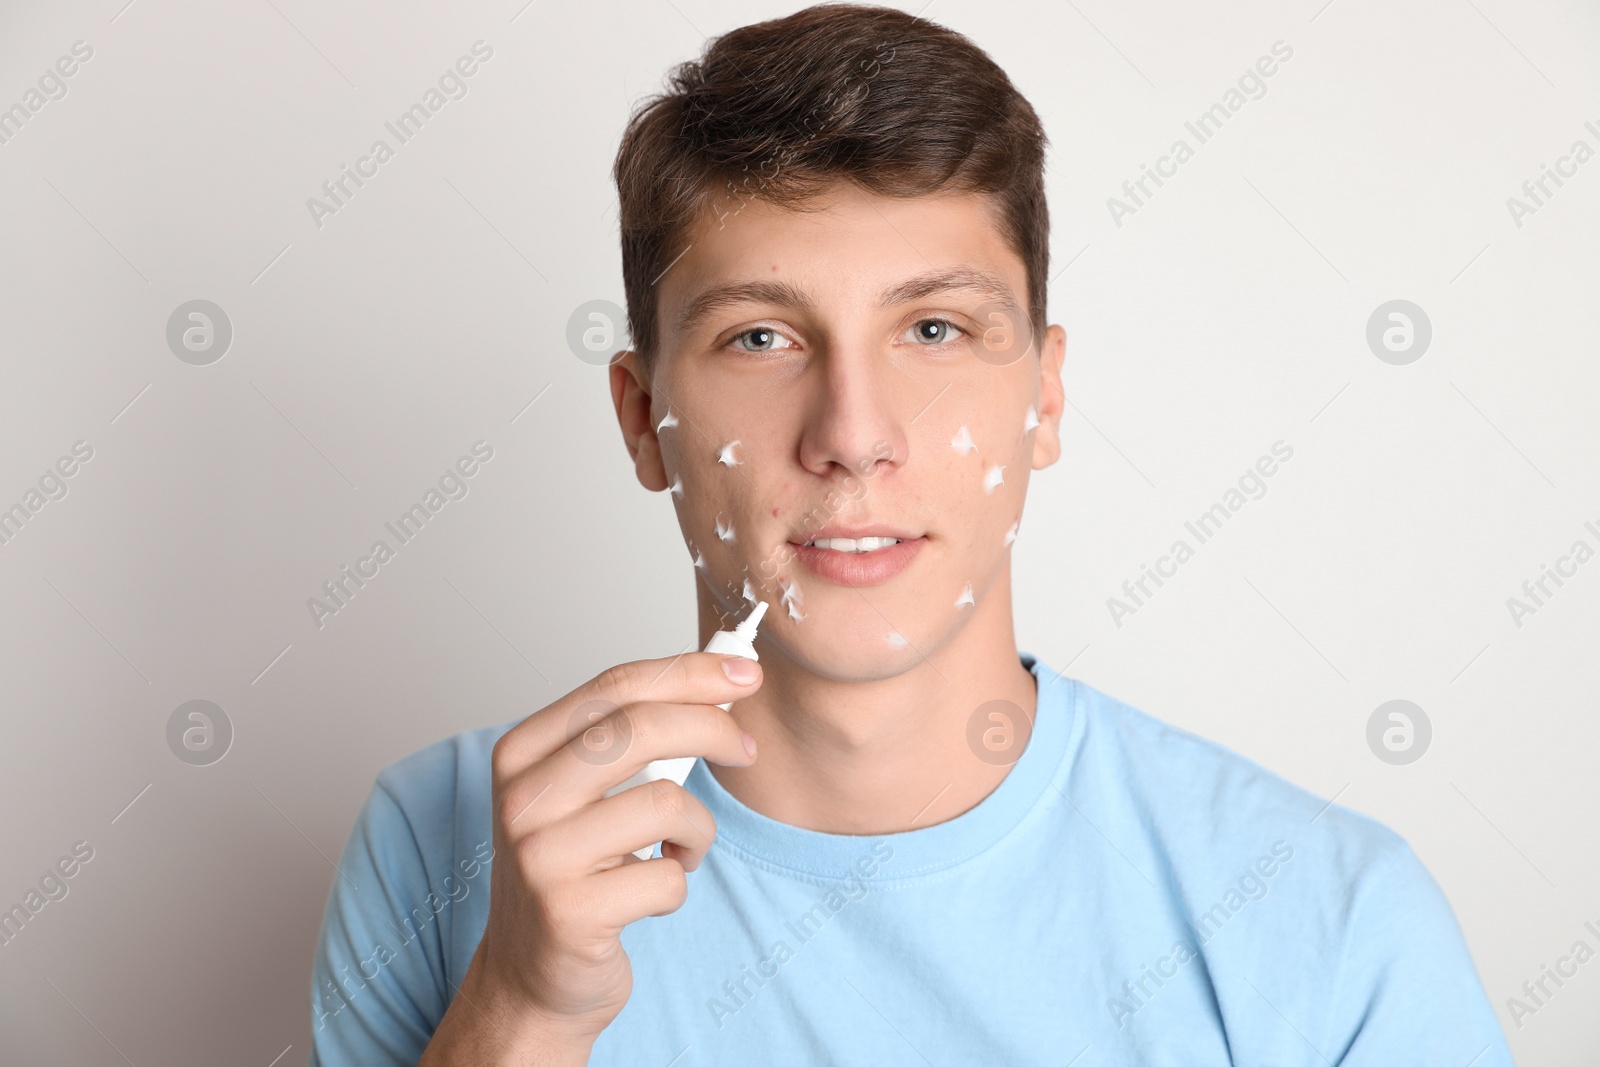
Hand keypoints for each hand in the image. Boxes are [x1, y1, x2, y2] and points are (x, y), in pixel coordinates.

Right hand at [422, 651, 760, 1063]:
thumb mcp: (582, 791)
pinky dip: (678, 885)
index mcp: (521, 753)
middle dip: (713, 729)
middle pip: (641, 729)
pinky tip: (651, 894)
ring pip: (666, 803)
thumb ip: (629, 735)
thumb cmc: (572, 872)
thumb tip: (720, 678)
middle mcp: (521, 799)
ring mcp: (540, 856)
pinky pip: (668, 877)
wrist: (529, 978)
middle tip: (745, 750)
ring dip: (697, 830)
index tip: (744, 675)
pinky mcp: (570, 913)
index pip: (615, 687)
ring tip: (680, 850)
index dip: (689, 674)